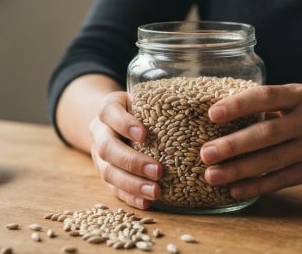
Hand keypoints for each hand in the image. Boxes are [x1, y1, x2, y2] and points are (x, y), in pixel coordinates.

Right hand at [89, 91, 162, 208]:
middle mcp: (100, 132)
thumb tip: (202, 109)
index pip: (109, 113)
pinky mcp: (106, 173)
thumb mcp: (146, 99)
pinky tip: (146, 202)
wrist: (116, 122)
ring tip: (155, 192)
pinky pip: (113, 189)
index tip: (144, 134)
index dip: (124, 124)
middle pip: (107, 148)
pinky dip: (130, 197)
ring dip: (132, 184)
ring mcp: (100, 156)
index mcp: (110, 108)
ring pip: (108, 172)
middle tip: (158, 171)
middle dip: (132, 161)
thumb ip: (162, 103)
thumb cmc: (141, 108)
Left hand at [200, 84, 301, 198]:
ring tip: (212, 175)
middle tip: (205, 153)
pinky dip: (258, 187)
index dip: (238, 105)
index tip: (213, 113)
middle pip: (266, 134)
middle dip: (233, 145)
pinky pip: (282, 180)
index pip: (266, 97)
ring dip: (239, 170)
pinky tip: (236, 190)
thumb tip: (230, 109)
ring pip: (271, 161)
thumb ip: (275, 103)